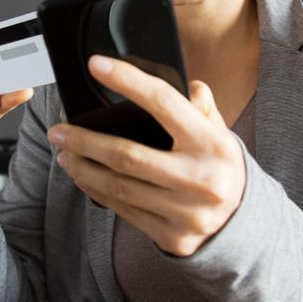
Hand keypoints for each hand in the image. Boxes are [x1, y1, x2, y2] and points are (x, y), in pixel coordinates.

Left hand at [49, 55, 245, 256]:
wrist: (244, 223)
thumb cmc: (221, 167)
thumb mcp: (220, 132)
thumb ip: (200, 107)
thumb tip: (183, 82)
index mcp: (212, 144)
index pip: (164, 103)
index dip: (128, 81)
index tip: (97, 66)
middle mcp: (199, 179)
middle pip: (127, 155)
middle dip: (84, 141)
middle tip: (58, 130)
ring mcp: (185, 212)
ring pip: (119, 187)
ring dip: (83, 168)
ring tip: (64, 153)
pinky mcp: (171, 236)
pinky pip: (124, 210)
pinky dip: (98, 191)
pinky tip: (84, 177)